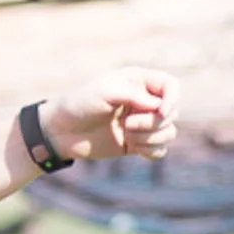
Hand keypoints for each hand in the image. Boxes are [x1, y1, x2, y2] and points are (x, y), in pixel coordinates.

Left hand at [43, 69, 178, 162]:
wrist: (61, 131)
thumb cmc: (80, 104)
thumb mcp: (106, 92)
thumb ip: (136, 96)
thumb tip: (161, 108)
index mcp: (138, 81)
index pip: (171, 86)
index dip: (172, 99)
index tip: (160, 111)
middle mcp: (143, 101)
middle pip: (172, 112)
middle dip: (153, 122)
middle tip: (127, 124)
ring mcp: (141, 124)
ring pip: (169, 133)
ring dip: (150, 137)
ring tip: (126, 135)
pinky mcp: (137, 144)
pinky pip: (160, 150)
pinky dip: (151, 151)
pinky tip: (131, 147)